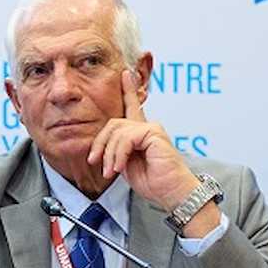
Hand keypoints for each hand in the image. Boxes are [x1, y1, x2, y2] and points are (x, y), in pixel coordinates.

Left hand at [87, 70, 199, 210]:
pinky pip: (126, 138)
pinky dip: (118, 154)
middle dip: (100, 144)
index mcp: (141, 133)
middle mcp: (147, 127)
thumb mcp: (125, 164)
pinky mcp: (154, 133)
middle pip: (112, 124)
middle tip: (96, 162)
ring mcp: (152, 128)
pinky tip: (120, 168)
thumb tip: (99, 147)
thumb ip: (115, 150)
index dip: (129, 90)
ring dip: (109, 154)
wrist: (171, 193)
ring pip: (116, 132)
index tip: (126, 73)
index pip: (133, 108)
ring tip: (111, 171)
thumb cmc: (153, 182)